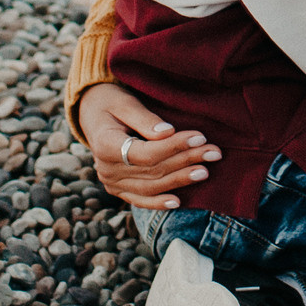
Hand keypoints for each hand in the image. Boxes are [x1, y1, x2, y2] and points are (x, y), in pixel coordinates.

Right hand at [76, 83, 218, 210]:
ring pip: (151, 187)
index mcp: (104, 145)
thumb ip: (144, 118)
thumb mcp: (124, 102)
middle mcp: (106, 169)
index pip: (147, 153)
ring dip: (180, 181)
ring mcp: (111, 183)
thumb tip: (167, 133)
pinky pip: (140, 200)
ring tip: (205, 171)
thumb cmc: (111, 103)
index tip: (200, 137)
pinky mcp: (118, 189)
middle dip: (186, 161)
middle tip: (214, 152)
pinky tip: (178, 202)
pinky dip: (158, 203)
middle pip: (153, 170)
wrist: (92, 115)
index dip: (175, 147)